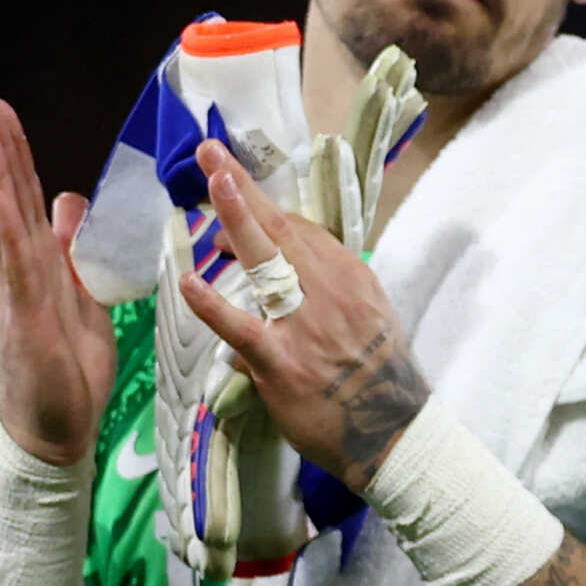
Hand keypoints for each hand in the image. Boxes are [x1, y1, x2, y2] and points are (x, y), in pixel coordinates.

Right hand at [0, 96, 115, 464]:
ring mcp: (20, 294)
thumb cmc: (68, 367)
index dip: (14, 155)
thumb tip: (69, 201)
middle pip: (8, 199)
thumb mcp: (84, 295)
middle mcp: (23, 271)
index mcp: (41, 264)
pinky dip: (7, 235)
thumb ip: (74, 250)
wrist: (58, 428)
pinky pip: (18, 272)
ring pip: (5, 225)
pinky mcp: (28, 321)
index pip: (25, 197)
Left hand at [174, 139, 429, 495]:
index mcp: (352, 279)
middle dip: (243, 186)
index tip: (234, 188)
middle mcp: (331, 292)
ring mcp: (306, 325)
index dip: (264, 207)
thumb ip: (328, 295)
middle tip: (211, 151)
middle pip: (282, 228)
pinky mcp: (283, 362)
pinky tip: (190, 281)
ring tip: (212, 179)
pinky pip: (242, 327)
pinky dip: (214, 302)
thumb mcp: (368, 322)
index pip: (302, 231)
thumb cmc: (379, 380)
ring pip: (267, 260)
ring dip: (237, 216)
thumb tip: (283, 279)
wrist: (394, 434)